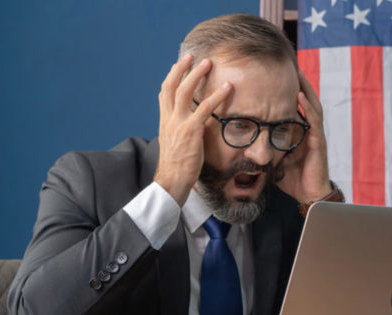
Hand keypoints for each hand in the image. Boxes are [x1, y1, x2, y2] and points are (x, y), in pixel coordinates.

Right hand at [154, 53, 232, 205]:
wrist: (171, 181)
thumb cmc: (176, 166)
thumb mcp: (174, 144)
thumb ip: (180, 131)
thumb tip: (189, 127)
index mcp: (164, 122)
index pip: (164, 93)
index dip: (171, 77)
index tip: (178, 65)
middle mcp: (169, 119)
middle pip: (172, 86)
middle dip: (182, 69)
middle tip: (193, 56)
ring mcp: (178, 124)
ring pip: (184, 92)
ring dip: (196, 75)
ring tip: (208, 63)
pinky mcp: (191, 131)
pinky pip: (204, 108)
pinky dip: (217, 96)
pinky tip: (227, 87)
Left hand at [276, 71, 332, 203]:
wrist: (308, 195)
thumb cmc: (293, 179)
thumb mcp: (274, 160)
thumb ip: (264, 150)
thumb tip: (242, 146)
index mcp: (299, 133)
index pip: (294, 108)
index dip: (288, 93)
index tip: (278, 78)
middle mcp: (308, 130)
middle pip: (305, 102)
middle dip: (299, 84)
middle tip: (291, 66)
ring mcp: (315, 134)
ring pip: (312, 105)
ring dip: (305, 88)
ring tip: (297, 73)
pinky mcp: (318, 141)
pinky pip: (313, 120)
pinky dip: (307, 106)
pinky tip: (300, 95)